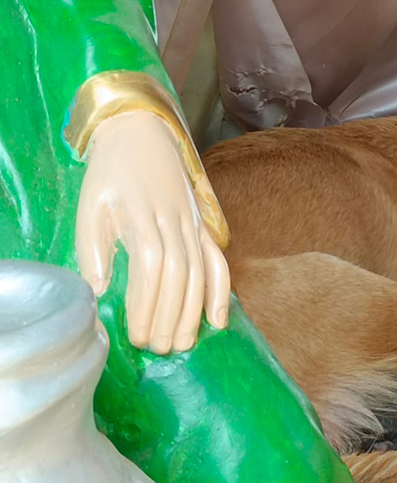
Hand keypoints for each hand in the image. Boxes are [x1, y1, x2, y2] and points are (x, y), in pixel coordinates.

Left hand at [76, 111, 229, 353]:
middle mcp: (174, 224)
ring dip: (193, 313)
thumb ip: (93, 248)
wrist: (141, 133)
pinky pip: (218, 262)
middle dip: (171, 318)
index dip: (147, 306)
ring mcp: (193, 226)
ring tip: (184, 344)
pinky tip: (218, 320)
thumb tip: (100, 290)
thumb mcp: (90, 205)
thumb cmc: (110, 173)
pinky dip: (221, 291)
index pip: (151, 269)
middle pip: (179, 277)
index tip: (137, 336)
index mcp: (143, 218)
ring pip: (199, 274)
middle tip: (160, 349)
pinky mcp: (202, 227)